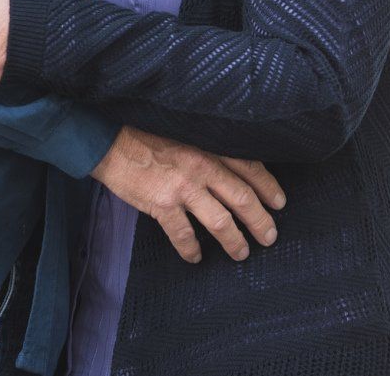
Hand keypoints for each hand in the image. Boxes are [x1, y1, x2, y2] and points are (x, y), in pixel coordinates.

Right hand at [90, 126, 285, 263]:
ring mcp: (183, 187)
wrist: (109, 140)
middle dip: (260, 221)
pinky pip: (184, 235)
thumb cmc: (146, 134)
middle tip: (270, 236)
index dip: (269, 187)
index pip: (250, 168)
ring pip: (220, 221)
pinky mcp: (162, 204)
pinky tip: (195, 257)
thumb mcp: (185, 132)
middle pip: (242, 198)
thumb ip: (208, 149)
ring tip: (242, 252)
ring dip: (234, 241)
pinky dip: (192, 250)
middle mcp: (201, 166)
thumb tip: (230, 170)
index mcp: (209, 146)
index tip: (279, 203)